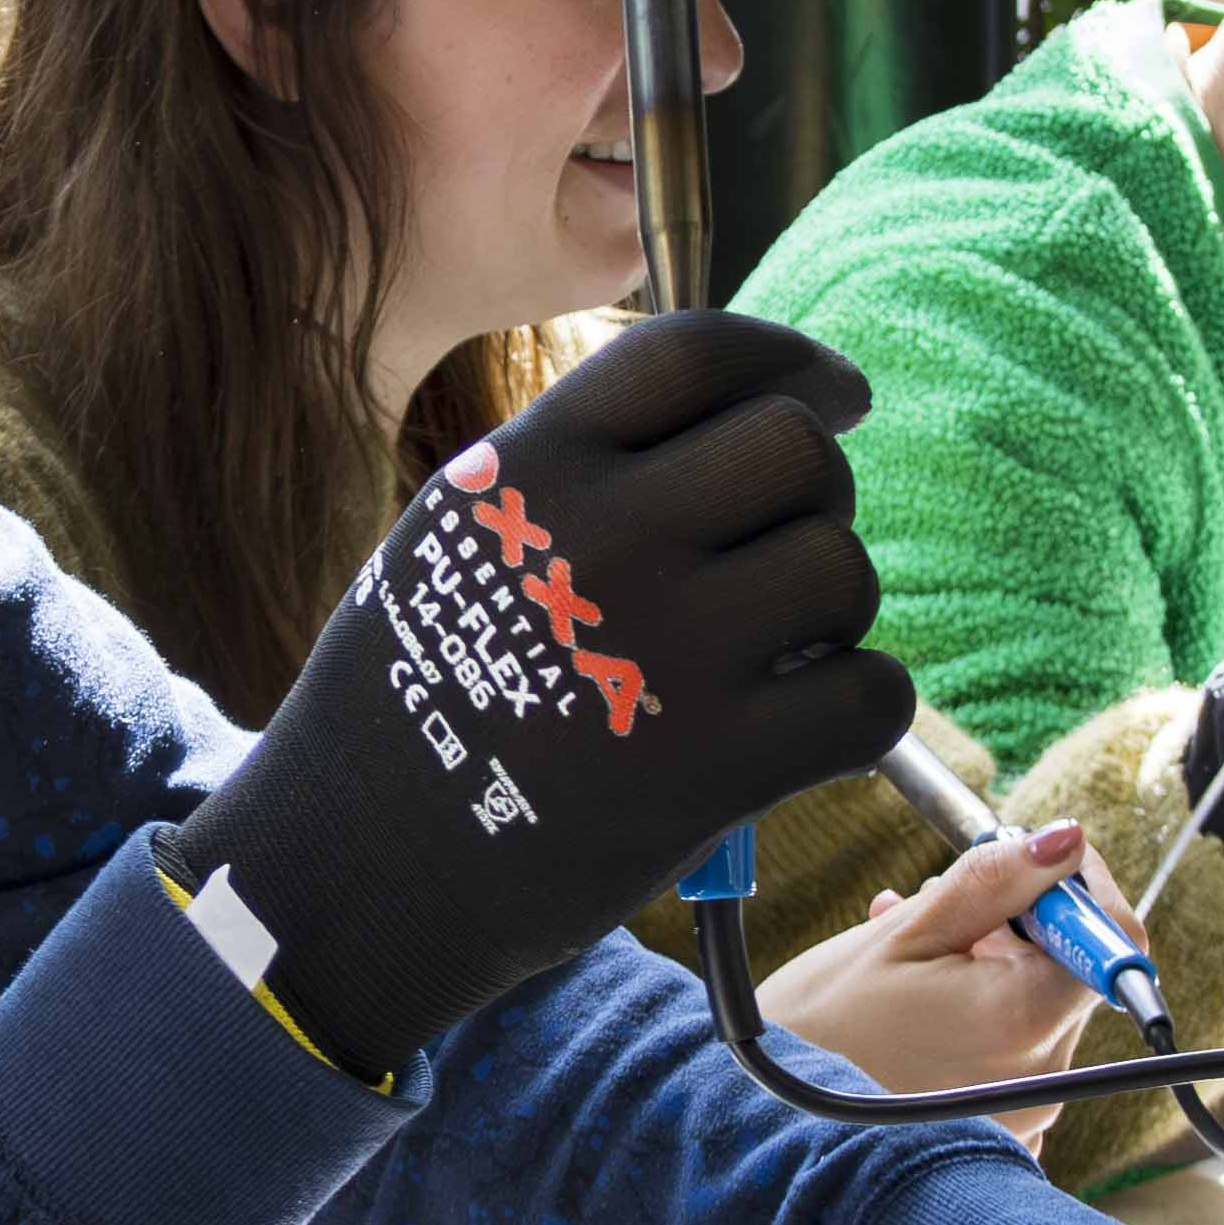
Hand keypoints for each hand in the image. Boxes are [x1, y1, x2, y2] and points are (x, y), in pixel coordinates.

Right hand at [173, 310, 908, 1077]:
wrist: (352, 873)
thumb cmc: (410, 705)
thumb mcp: (454, 540)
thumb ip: (572, 470)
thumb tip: (736, 414)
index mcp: (530, 468)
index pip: (699, 351)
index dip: (791, 361)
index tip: (839, 395)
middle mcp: (602, 537)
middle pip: (796, 448)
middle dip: (813, 498)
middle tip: (776, 562)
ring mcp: (664, 651)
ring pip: (842, 568)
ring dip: (832, 613)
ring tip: (772, 658)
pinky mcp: (713, 769)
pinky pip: (871, 695)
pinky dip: (860, 709)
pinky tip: (805, 731)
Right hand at [758, 825, 1111, 1128]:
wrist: (767, 1124)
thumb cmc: (822, 1028)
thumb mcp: (903, 935)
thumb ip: (995, 882)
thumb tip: (1066, 839)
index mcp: (1026, 1018)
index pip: (1114, 938)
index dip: (1080, 889)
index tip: (1031, 864)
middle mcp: (1043, 1075)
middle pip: (1069, 972)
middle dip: (1020, 926)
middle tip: (943, 904)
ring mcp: (1027, 1111)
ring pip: (1038, 1009)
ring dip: (993, 969)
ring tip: (913, 952)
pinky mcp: (1004, 1130)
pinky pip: (1016, 1056)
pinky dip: (983, 1020)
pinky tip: (922, 1004)